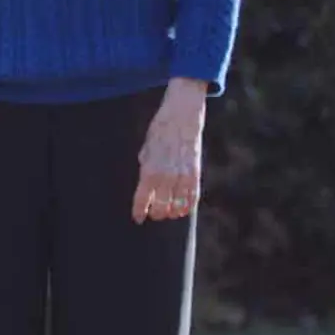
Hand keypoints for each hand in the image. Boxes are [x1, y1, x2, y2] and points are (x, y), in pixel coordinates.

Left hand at [133, 78, 208, 222]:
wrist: (182, 116)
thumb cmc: (160, 130)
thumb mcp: (146, 147)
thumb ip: (145, 166)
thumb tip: (145, 182)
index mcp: (149, 169)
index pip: (142, 199)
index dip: (139, 211)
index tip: (138, 218)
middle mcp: (166, 176)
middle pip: (160, 207)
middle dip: (155, 213)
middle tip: (153, 213)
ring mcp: (182, 176)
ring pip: (177, 206)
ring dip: (171, 212)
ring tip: (167, 213)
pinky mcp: (196, 173)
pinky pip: (192, 197)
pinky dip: (187, 207)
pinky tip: (182, 210)